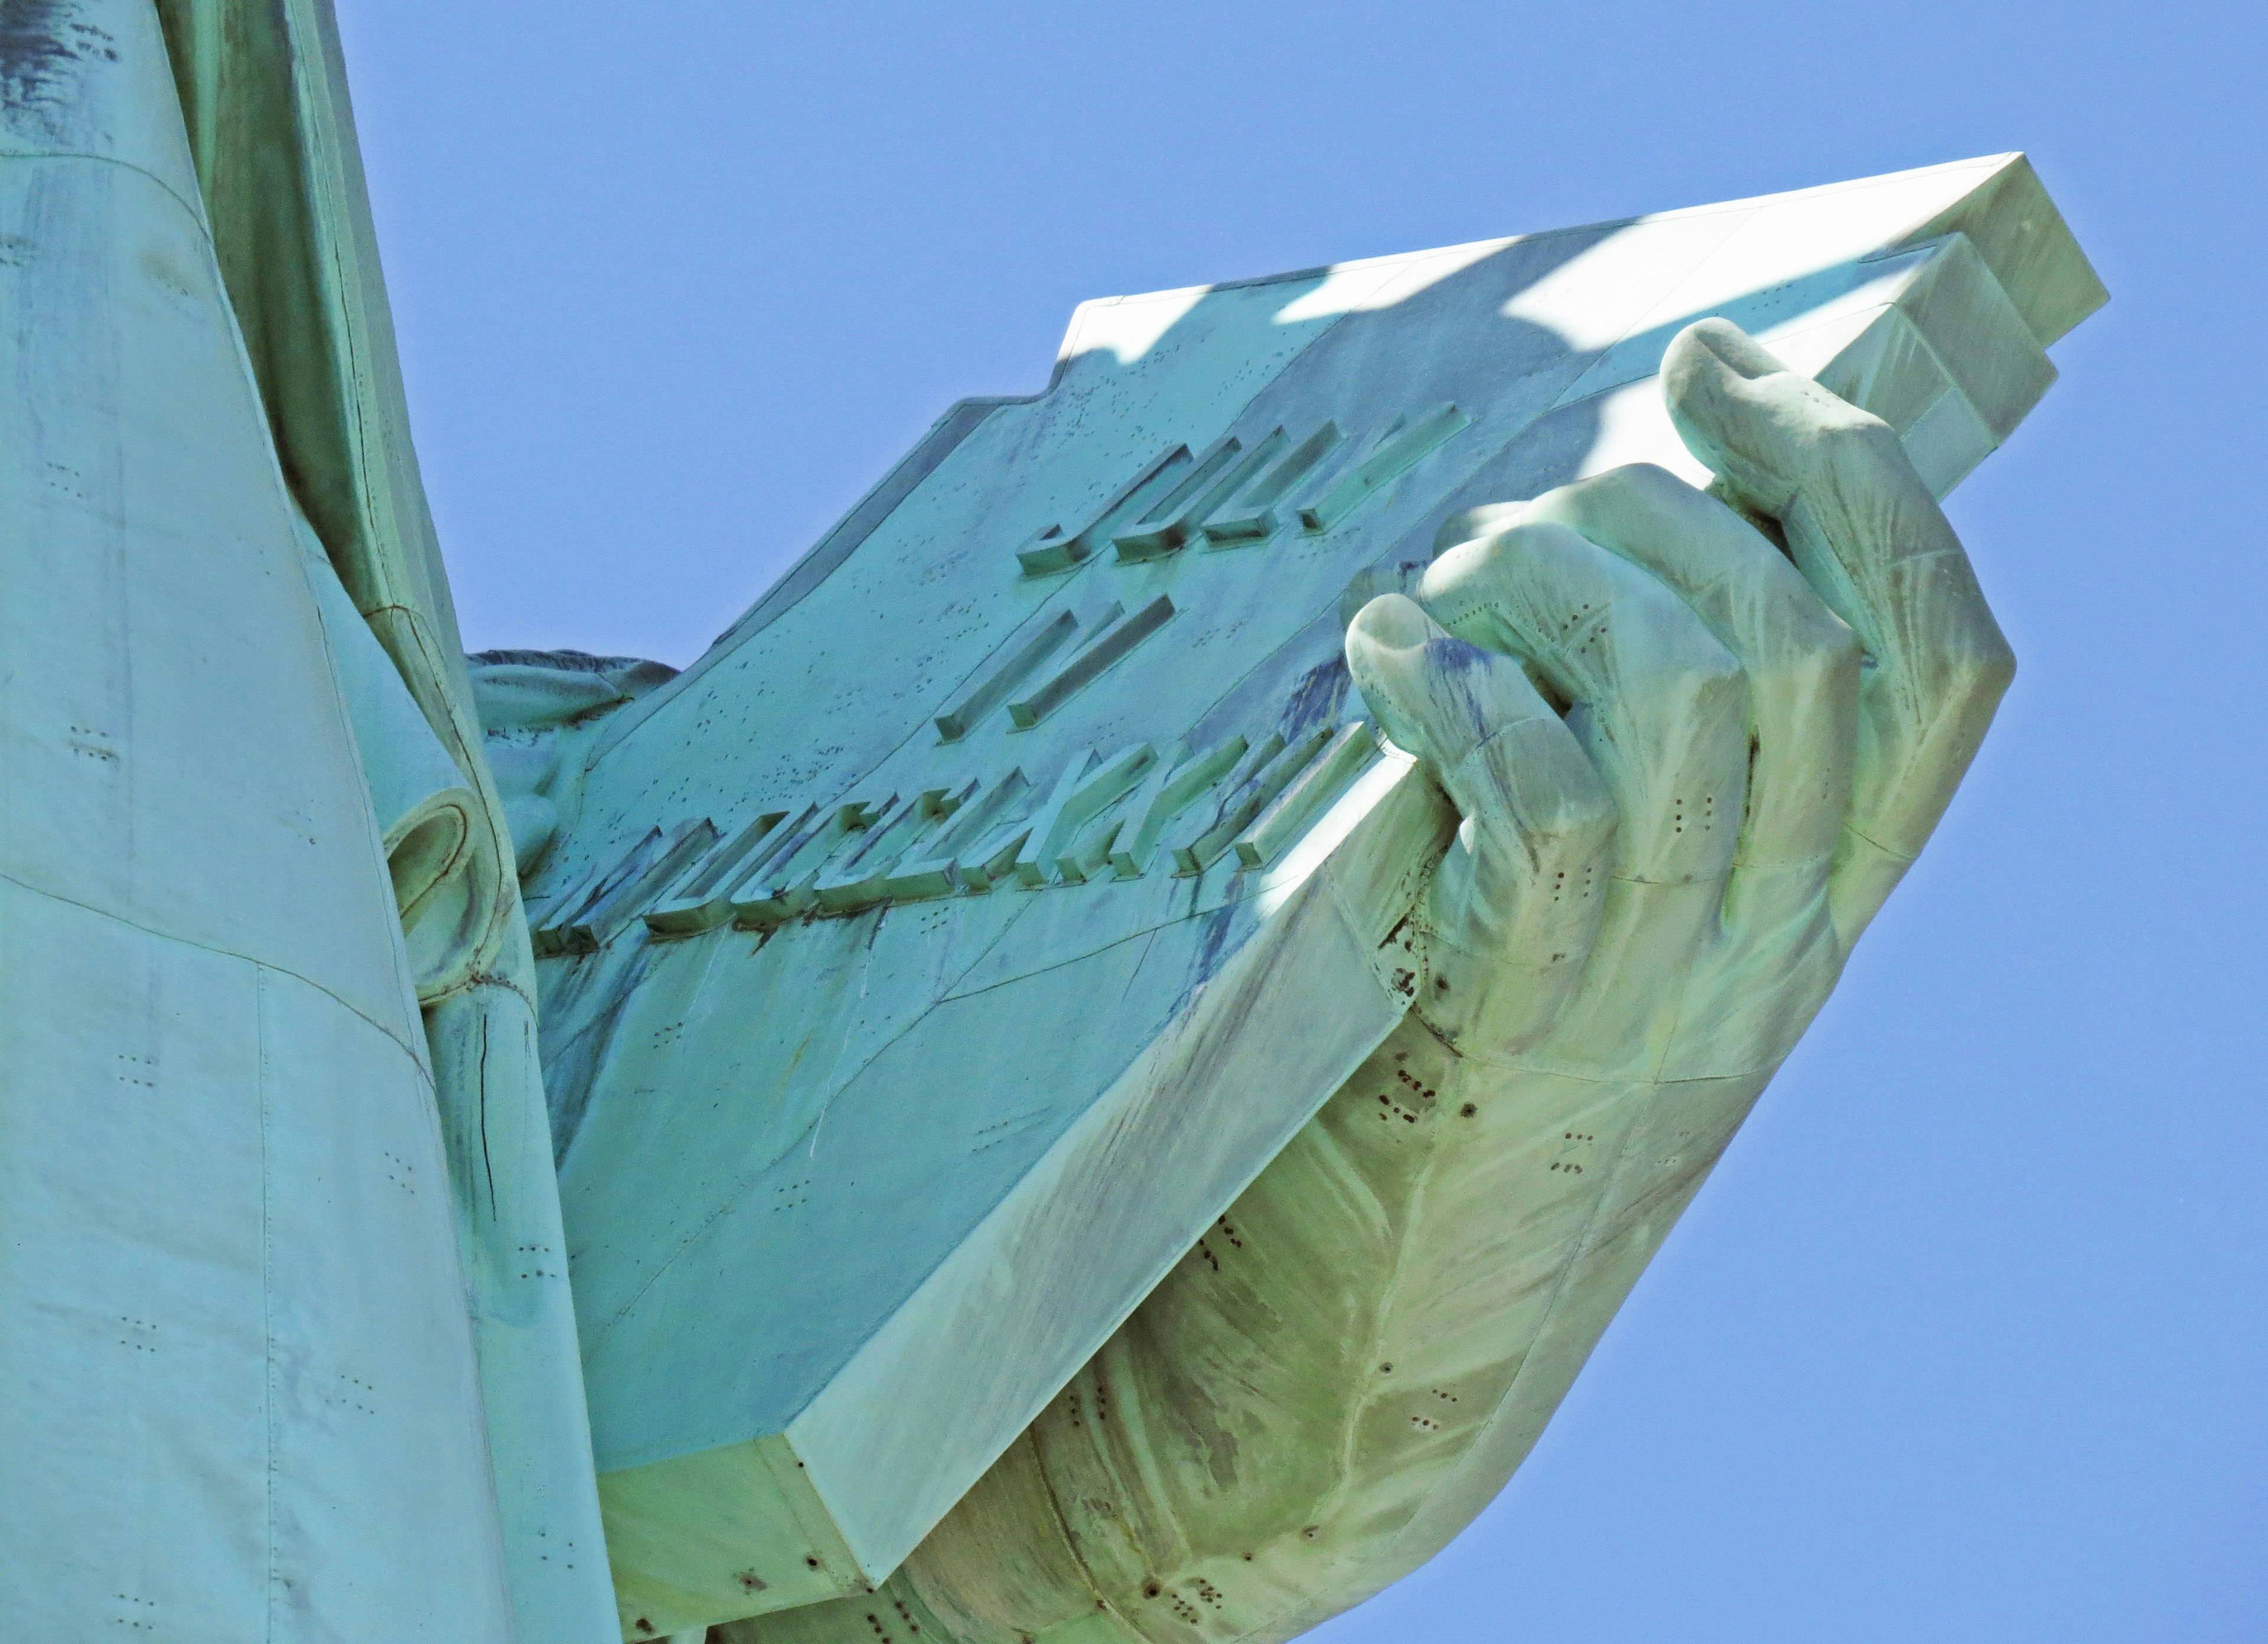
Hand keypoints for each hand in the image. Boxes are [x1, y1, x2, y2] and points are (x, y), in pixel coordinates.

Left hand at [1346, 316, 2014, 1084]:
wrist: (1392, 1307)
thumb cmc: (1486, 1050)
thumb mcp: (1625, 895)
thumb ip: (1668, 743)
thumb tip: (1631, 519)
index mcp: (1827, 888)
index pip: (1945, 658)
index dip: (1854, 477)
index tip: (1720, 374)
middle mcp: (1775, 932)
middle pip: (1801, 639)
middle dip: (1653, 512)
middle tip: (1520, 516)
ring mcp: (1658, 978)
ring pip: (1688, 692)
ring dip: (1546, 588)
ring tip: (1436, 595)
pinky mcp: (1524, 1013)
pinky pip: (1554, 805)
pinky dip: (1466, 694)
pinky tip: (1384, 658)